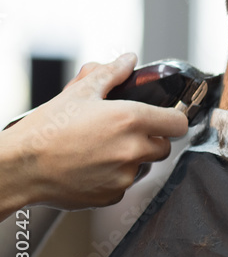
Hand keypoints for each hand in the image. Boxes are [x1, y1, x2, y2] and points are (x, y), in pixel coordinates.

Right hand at [0, 53, 188, 214]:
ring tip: (101, 148)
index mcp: (131, 119)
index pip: (178, 122)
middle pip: (164, 146)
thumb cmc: (46, 129)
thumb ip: (110, 74)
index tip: (163, 118)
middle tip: (124, 132)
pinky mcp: (113, 195)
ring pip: (144, 165)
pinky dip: (114, 177)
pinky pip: (125, 184)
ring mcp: (124, 175)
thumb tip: (128, 60)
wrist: (20, 167)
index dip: (172, 118)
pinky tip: (91, 166)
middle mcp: (133, 149)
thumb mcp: (79, 92)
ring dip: (132, 158)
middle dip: (150, 139)